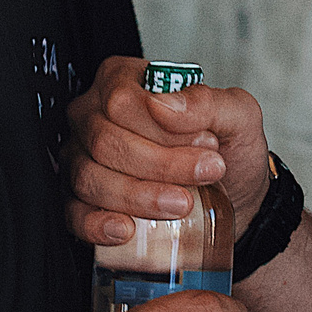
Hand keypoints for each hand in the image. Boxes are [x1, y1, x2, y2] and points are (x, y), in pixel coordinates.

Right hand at [66, 55, 274, 246]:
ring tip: (182, 204)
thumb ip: (208, 102)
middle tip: (205, 174)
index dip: (165, 129)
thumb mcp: (238, 116)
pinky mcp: (82, 201)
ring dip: (138, 196)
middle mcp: (93, 117)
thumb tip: (163, 105)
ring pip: (89, 178)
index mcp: (123, 82)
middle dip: (159, 165)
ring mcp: (81, 159)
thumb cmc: (226, 150)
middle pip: (105, 141)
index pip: (122, 101)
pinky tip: (127, 230)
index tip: (208, 143)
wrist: (233, 198)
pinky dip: (98, 224)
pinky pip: (74, 214)